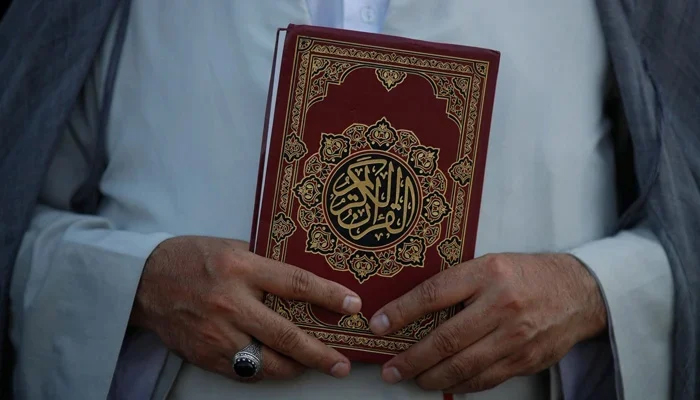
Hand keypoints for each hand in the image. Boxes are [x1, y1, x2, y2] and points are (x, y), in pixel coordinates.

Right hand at [129, 236, 361, 381]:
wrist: (145, 282)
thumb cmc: (192, 258)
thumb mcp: (232, 248)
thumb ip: (265, 265)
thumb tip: (303, 281)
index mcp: (241, 269)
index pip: (296, 284)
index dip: (329, 296)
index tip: (353, 305)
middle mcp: (232, 304)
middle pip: (286, 335)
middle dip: (320, 354)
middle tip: (342, 364)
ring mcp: (218, 334)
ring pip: (267, 363)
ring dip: (296, 368)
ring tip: (314, 367)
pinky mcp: (206, 355)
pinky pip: (244, 372)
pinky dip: (265, 371)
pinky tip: (279, 366)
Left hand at [369, 253, 606, 392]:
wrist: (578, 292)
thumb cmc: (526, 275)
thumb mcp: (490, 265)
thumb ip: (457, 285)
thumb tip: (412, 310)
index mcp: (487, 273)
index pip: (433, 295)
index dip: (400, 313)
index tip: (378, 325)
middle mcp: (500, 305)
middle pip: (445, 339)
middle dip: (411, 359)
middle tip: (390, 369)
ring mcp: (515, 336)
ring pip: (463, 366)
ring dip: (431, 377)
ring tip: (412, 379)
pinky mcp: (525, 359)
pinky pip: (485, 379)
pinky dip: (460, 385)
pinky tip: (444, 384)